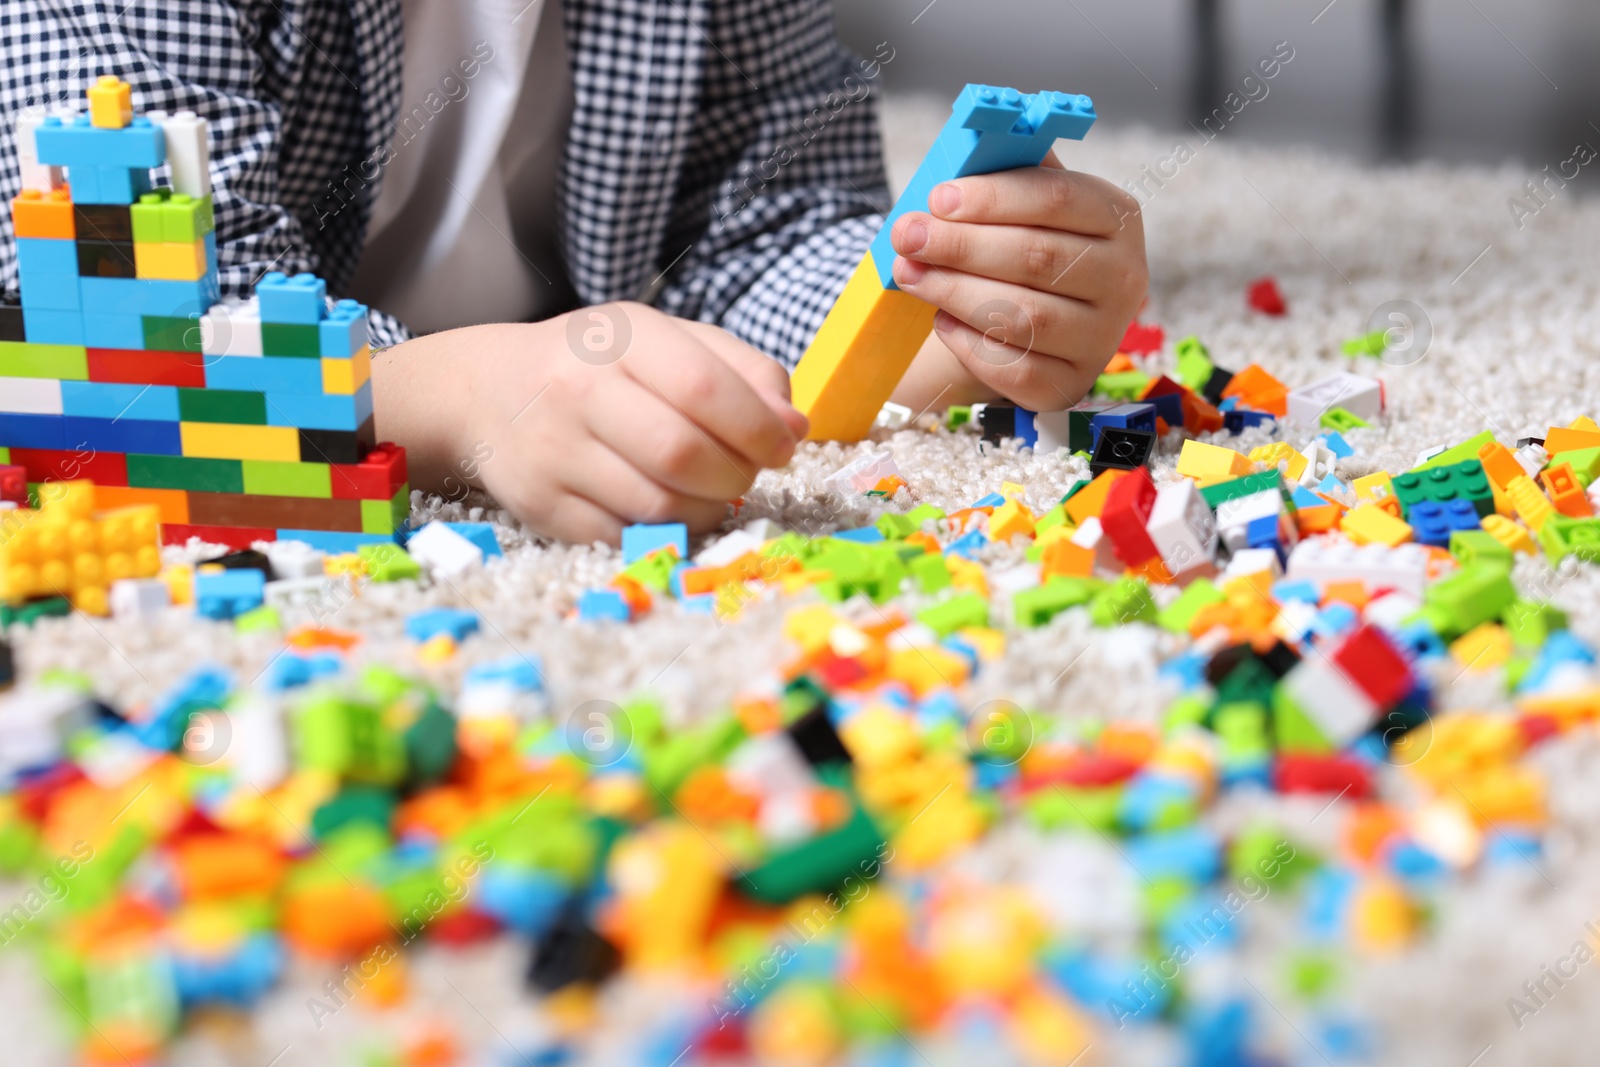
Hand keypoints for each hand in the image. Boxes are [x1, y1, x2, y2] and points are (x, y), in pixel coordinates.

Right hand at [374, 302, 806, 543]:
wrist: (489, 391)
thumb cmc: (600, 365)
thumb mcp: (669, 342)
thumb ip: (742, 372)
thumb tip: (793, 426)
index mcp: (621, 337)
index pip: (704, 388)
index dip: (758, 427)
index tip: (782, 445)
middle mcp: (578, 390)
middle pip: (684, 455)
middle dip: (736, 474)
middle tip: (745, 472)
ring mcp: (554, 452)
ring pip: (658, 506)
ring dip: (707, 509)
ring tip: (711, 490)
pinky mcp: (541, 507)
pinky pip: (626, 537)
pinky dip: (665, 534)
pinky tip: (672, 510)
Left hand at [886, 156, 1147, 413]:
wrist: (1030, 320)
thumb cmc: (1020, 246)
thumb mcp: (1022, 202)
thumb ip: (1004, 172)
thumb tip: (970, 142)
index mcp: (1117, 218)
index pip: (1058, 199)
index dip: (992, 198)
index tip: (937, 198)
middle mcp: (1123, 279)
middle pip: (1038, 257)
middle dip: (961, 246)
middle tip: (906, 237)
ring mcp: (1101, 338)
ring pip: (1025, 315)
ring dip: (955, 292)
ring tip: (909, 274)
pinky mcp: (1068, 384)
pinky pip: (1014, 367)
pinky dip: (969, 343)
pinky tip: (941, 321)